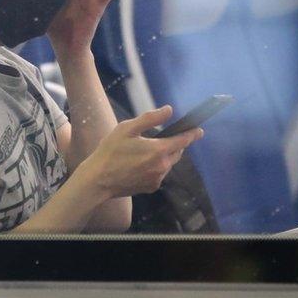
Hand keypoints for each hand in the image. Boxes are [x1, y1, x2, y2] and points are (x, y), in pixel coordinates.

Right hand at [78, 105, 204, 197]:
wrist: (98, 180)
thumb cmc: (110, 151)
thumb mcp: (127, 128)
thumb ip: (150, 118)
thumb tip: (169, 110)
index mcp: (158, 150)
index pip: (183, 141)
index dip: (192, 134)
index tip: (199, 130)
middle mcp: (162, 166)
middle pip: (177, 152)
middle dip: (175, 144)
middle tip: (164, 138)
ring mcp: (157, 179)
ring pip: (168, 164)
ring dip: (164, 156)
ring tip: (147, 151)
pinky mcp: (151, 187)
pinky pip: (160, 174)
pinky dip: (156, 167)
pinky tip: (140, 164)